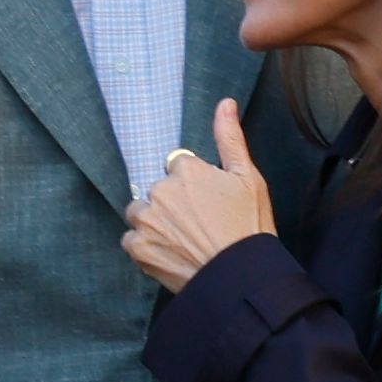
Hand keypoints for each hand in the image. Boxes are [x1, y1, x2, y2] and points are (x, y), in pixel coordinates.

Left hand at [122, 98, 275, 293]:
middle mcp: (161, 190)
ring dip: (154, 221)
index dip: (194, 186)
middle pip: (158, 190)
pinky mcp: (138, 247)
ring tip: (181, 240)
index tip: (208, 205)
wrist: (241, 278)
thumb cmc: (250, 228)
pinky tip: (170, 253)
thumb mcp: (249, 178)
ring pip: (141, 212)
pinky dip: (146, 245)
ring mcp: (147, 220)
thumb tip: (225, 103)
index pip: (178, 168)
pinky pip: (131, 239)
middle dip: (173, 204)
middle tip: (198, 226)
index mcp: (186, 169)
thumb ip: (230, 139)